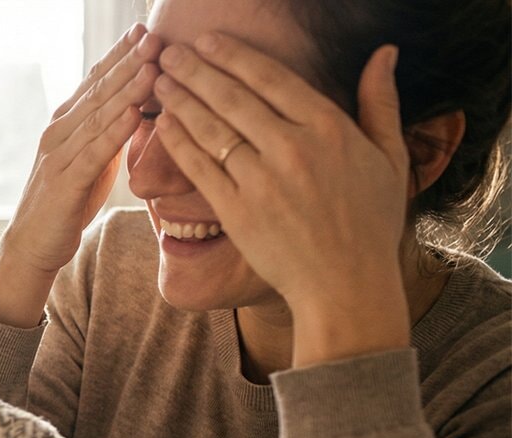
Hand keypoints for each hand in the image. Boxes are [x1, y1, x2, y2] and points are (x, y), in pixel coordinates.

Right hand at [0, 24, 161, 325]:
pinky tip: (133, 114)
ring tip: (152, 66)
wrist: (33, 244)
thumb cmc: (68, 200)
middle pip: (98, 90)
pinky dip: (113, 132)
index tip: (147, 29)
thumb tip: (140, 104)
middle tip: (155, 36)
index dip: (120, 54)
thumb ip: (110, 130)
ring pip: (97, 116)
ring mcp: (58, 155)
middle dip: (128, 62)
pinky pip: (93, 153)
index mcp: (67, 122)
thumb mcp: (93, 158)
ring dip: (126, 90)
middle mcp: (59, 131)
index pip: (96, 80)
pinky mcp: (63, 182)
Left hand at [153, 34, 412, 361]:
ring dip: (182, 101)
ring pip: (212, 130)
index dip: (235, 56)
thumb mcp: (390, 158)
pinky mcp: (237, 212)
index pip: (274, 79)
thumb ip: (382, 102)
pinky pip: (201, 169)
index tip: (209, 40)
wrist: (346, 284)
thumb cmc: (370, 222)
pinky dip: (180, 143)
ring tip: (160, 82)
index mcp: (330, 129)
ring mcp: (262, 181)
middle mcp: (293, 149)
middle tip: (170, 53)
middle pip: (234, 98)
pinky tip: (163, 124)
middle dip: (197, 71)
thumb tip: (384, 52)